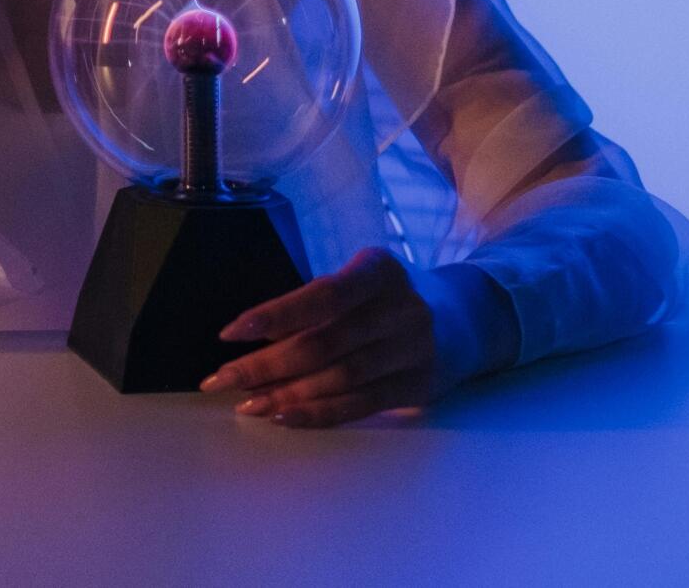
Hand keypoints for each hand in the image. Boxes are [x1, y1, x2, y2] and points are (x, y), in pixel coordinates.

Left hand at [195, 248, 515, 427]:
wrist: (467, 318)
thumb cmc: (391, 296)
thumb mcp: (363, 279)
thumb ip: (320, 301)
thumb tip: (258, 337)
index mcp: (380, 271)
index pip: (321, 295)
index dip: (274, 315)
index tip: (230, 334)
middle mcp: (401, 309)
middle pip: (324, 344)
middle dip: (265, 365)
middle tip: (221, 380)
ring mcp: (415, 351)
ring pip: (339, 379)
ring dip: (285, 395)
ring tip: (246, 404)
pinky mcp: (420, 387)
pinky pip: (360, 406)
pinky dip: (318, 414)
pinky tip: (283, 417)